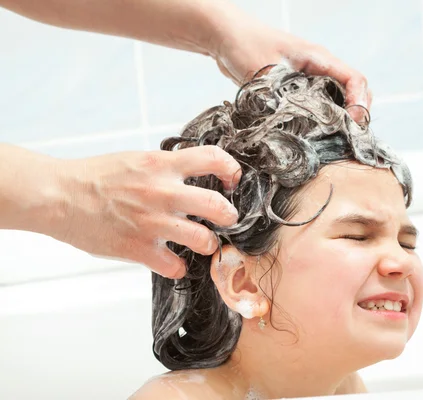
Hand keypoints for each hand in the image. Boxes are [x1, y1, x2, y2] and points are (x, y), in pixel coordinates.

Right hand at [50, 146, 240, 278]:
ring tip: (203, 242)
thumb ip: (166, 167)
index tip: (232, 180)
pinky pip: (175, 266)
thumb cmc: (96, 176)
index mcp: (162, 165)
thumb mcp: (137, 159)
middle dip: (229, 215)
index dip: (231, 170)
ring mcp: (152, 222)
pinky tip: (171, 261)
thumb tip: (194, 174)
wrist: (59, 196)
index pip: (213, 159)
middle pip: (218, 206)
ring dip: (209, 243)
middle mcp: (162, 192)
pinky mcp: (138, 248)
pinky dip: (177, 267)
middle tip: (226, 218)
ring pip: (203, 240)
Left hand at [212, 9, 371, 121]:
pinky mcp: (296, 87)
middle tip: (348, 137)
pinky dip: (321, 118)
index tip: (353, 123)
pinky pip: (318, 103)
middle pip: (352, 91)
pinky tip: (313, 133)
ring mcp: (309, 77)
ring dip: (339, 118)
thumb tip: (293, 124)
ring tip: (334, 139)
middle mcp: (319, 68)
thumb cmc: (245, 44)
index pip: (354, 80)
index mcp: (319, 59)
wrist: (225, 36)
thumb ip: (281, 97)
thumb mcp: (265, 73)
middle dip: (355, 114)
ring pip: (336, 99)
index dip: (359, 103)